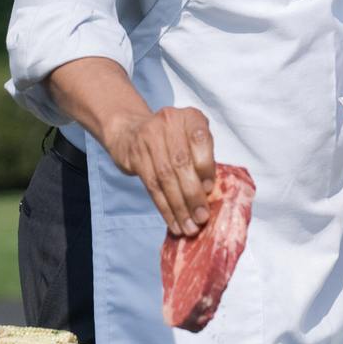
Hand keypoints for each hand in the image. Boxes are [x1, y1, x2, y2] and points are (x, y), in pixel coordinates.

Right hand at [105, 106, 215, 236]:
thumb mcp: (190, 138)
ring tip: (189, 227)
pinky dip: (165, 208)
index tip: (210, 190)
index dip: (205, 167)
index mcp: (190, 116)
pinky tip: (173, 222)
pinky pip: (152, 186)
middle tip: (201, 217)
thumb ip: (202, 159)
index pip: (199, 140)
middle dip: (193, 194)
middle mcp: (168, 121)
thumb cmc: (172, 139)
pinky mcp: (135, 155)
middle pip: (181, 162)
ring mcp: (148, 137)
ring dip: (179, 207)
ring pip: (165, 177)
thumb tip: (211, 195)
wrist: (131, 130)